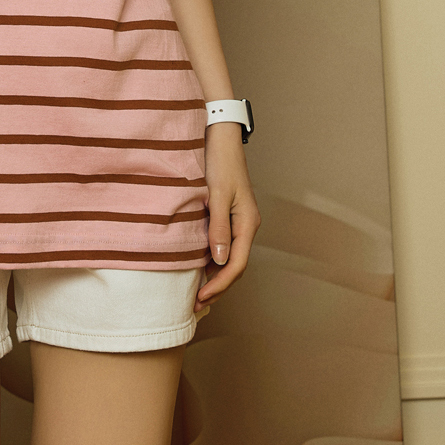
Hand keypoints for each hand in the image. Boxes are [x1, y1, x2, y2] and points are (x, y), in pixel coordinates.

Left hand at [196, 135, 259, 314]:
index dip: (219, 285)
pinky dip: (212, 264)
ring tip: (197, 295)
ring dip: (215, 279)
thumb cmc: (219, 162)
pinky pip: (224, 247)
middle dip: (218, 289)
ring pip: (230, 260)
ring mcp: (239, 223)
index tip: (201, 298)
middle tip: (197, 305)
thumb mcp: (216, 195)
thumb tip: (218, 260)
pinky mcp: (229, 218)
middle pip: (235, 267)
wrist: (221, 138)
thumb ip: (218, 228)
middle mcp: (246, 226)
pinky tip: (199, 270)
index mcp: (247, 223)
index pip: (237, 265)